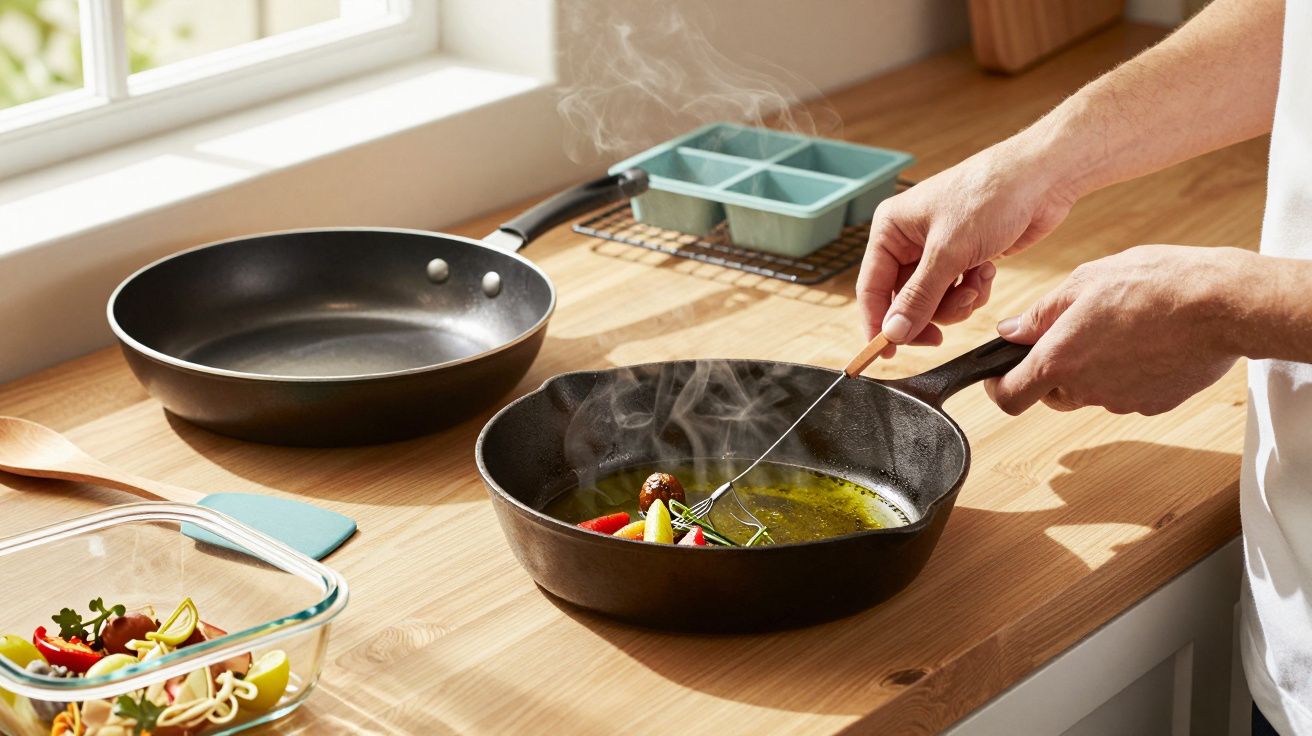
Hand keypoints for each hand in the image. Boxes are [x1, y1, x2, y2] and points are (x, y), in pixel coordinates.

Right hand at [857, 139, 1078, 350]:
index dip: (877, 323)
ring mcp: (938, 249)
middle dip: (929, 313)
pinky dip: (973, 291)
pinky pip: (957, 293)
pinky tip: (987, 271)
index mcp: (891, 229)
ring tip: (976, 284)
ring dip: (956, 302)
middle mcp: (909, 239)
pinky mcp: (964, 257)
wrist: (1042, 178)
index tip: (887, 353)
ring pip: (933, 301)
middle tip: (943, 332)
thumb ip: (919, 297)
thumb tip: (893, 332)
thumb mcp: (949, 252)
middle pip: (903, 300)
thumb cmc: (990, 195)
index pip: (871, 287)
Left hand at [984, 245, 1250, 414]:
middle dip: (1054, 368)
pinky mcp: (1154, 405)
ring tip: (1122, 326)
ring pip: (1092, 391)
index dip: (999, 387)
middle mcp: (1087, 390)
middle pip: (1052, 393)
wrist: (1223, 304)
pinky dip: (1129, 372)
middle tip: (1077, 330)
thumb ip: (1041, 314)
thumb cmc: (1153, 284)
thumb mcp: (1083, 282)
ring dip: (1094, 367)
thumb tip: (1010, 332)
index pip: (1009, 397)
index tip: (999, 374)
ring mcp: (1122, 402)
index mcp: (1059, 361)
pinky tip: (1149, 341)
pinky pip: (1128, 392)